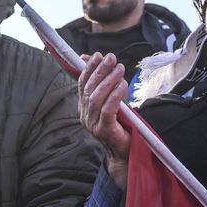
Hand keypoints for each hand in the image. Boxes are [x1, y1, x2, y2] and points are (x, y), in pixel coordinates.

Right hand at [78, 52, 130, 188]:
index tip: (98, 55)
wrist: (124, 152)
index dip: (89, 68)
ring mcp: (93, 124)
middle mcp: (85, 116)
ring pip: (97, 98)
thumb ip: (102, 83)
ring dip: (108, 80)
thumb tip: (87, 58)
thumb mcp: (110, 100)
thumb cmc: (119, 123)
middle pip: (89, 89)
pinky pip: (107, 110)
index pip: (82, 83)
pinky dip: (115, 95)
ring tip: (120, 69)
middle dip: (100, 70)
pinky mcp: (104, 131)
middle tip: (111, 57)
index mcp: (83, 107)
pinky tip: (122, 85)